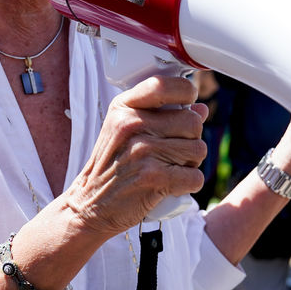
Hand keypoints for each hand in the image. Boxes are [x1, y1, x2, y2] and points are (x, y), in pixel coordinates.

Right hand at [65, 76, 207, 235]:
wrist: (90, 204)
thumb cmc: (112, 166)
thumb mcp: (125, 131)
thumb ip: (161, 115)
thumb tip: (200, 109)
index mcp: (124, 108)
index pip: (164, 84)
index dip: (185, 92)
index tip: (188, 103)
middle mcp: (132, 125)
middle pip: (192, 121)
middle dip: (191, 139)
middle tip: (173, 151)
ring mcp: (142, 150)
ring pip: (198, 149)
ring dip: (191, 163)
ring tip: (170, 167)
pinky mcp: (153, 177)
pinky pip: (195, 176)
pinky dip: (189, 184)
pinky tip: (172, 184)